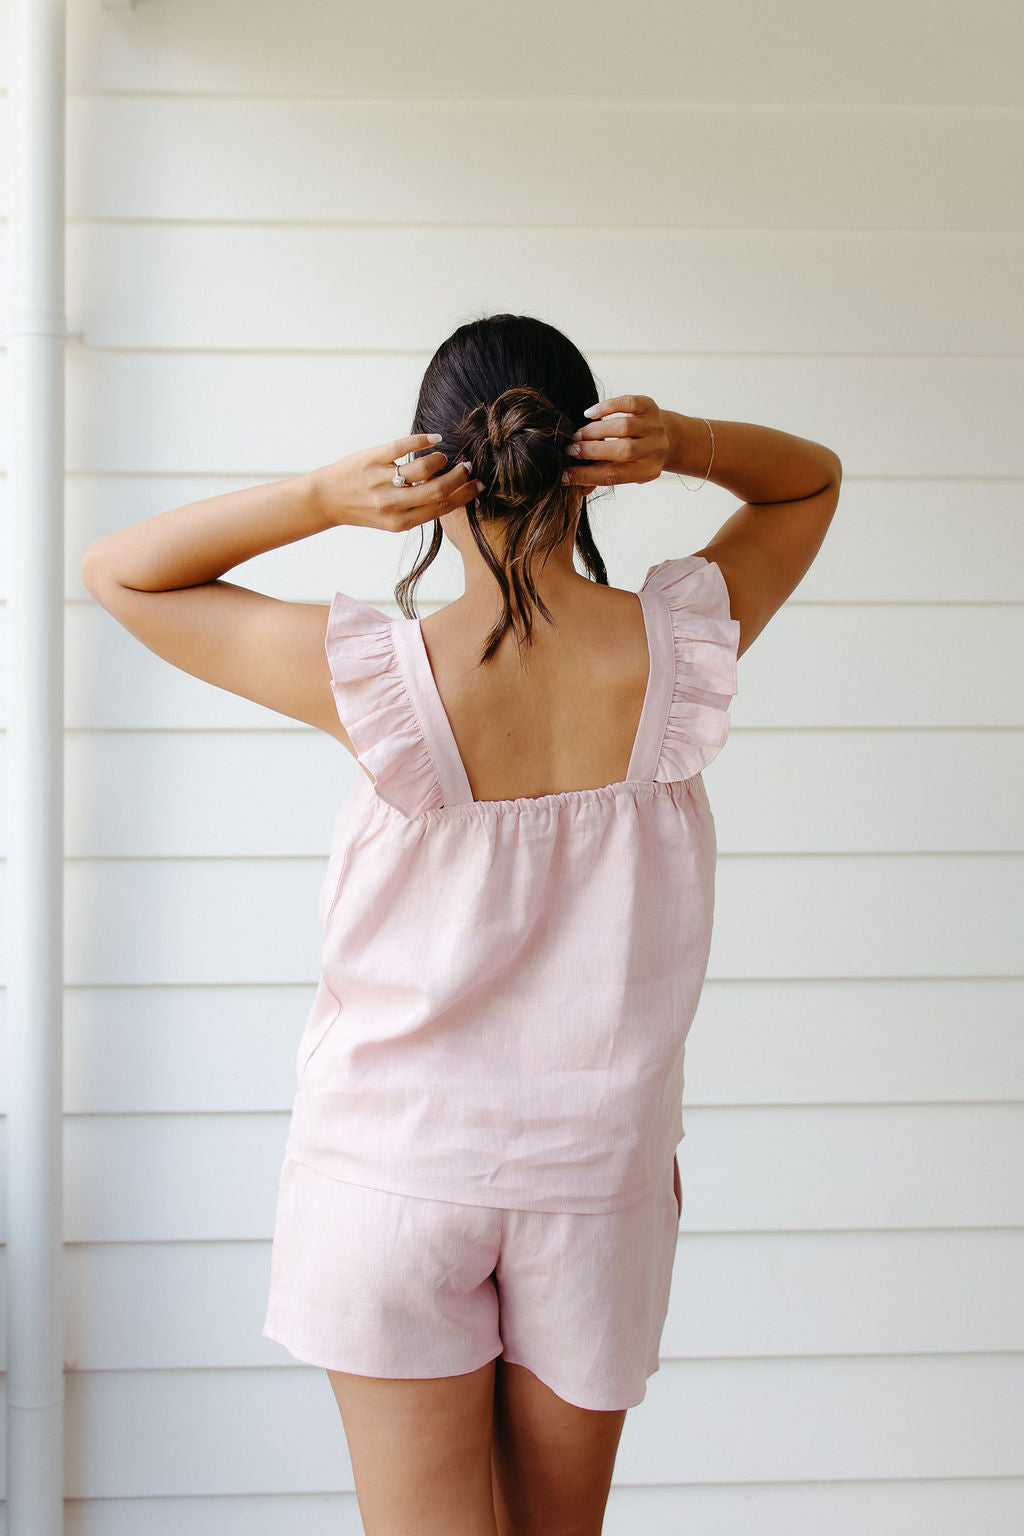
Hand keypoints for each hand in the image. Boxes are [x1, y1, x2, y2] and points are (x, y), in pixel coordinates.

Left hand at [313, 433, 483, 529]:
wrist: (326, 500)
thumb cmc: (362, 508)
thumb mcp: (391, 519)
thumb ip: (417, 509)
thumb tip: (450, 493)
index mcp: (400, 522)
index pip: (441, 507)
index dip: (464, 496)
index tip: (479, 485)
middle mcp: (391, 504)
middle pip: (437, 488)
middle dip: (459, 477)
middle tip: (468, 467)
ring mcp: (380, 480)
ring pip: (423, 467)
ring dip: (439, 459)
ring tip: (441, 457)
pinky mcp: (371, 459)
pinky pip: (402, 446)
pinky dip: (423, 440)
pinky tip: (433, 439)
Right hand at [562, 394, 671, 487]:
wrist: (668, 436)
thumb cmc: (637, 457)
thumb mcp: (624, 471)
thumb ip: (600, 477)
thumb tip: (575, 487)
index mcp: (646, 471)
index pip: (613, 476)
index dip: (585, 475)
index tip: (563, 474)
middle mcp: (654, 449)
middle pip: (621, 451)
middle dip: (591, 451)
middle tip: (570, 450)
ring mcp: (654, 426)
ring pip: (623, 427)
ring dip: (595, 431)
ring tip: (578, 435)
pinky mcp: (650, 407)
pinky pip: (627, 403)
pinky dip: (606, 407)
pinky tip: (590, 414)